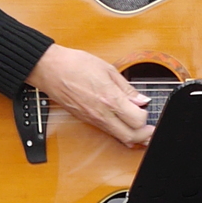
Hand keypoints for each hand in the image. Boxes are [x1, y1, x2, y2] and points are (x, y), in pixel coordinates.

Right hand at [28, 43, 153, 147]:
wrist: (50, 69)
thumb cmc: (76, 64)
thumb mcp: (108, 69)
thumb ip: (127, 88)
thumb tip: (141, 100)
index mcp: (110, 99)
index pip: (137, 120)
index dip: (146, 116)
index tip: (146, 108)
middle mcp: (102, 114)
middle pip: (130, 136)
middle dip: (144, 135)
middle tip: (151, 129)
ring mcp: (93, 120)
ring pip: (119, 138)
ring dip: (133, 137)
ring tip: (142, 131)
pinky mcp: (86, 121)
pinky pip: (107, 132)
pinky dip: (119, 133)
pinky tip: (124, 126)